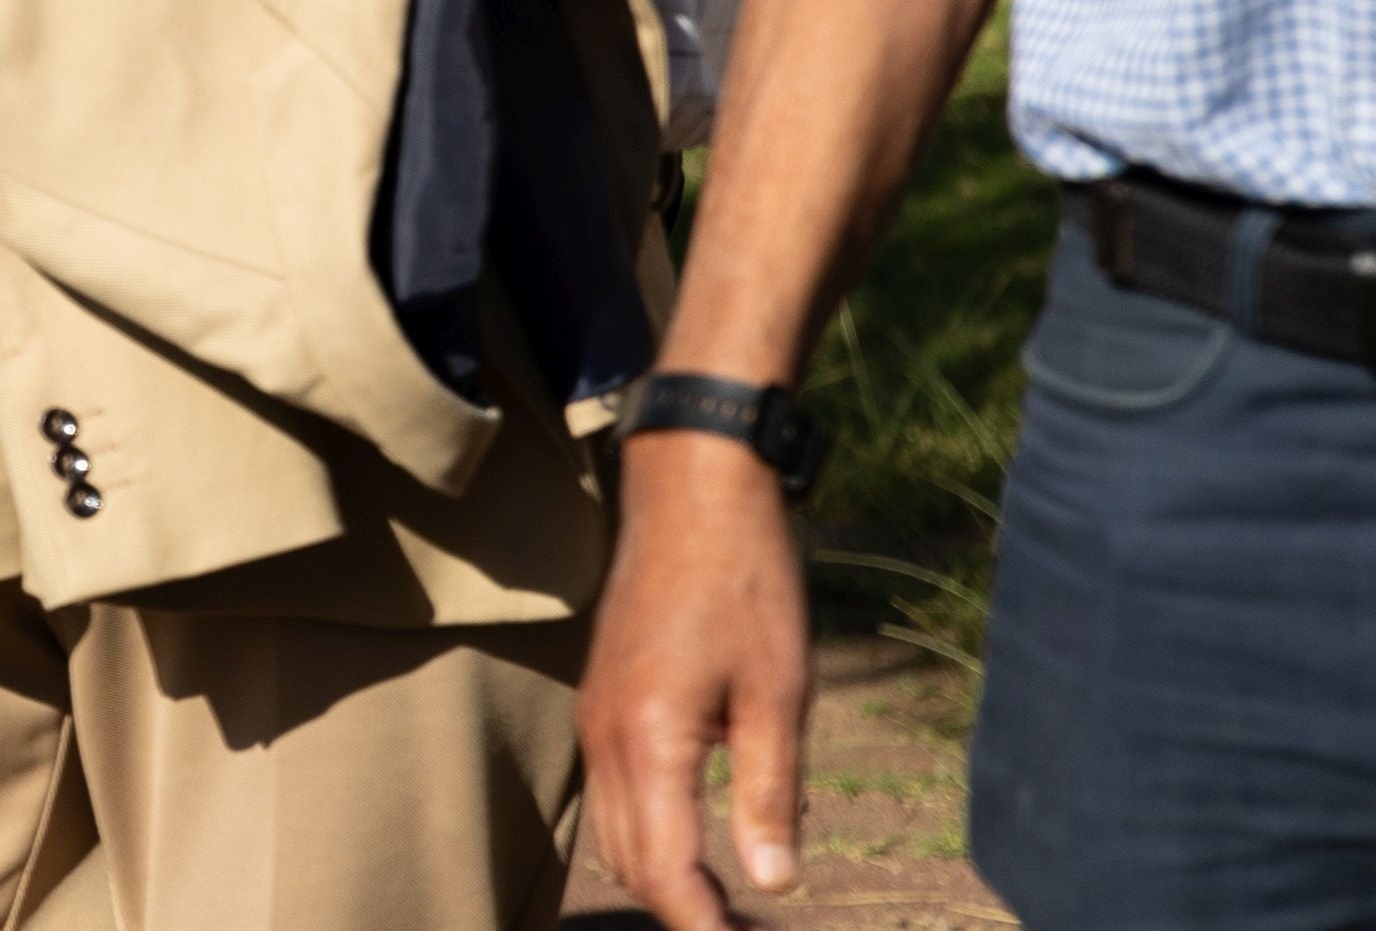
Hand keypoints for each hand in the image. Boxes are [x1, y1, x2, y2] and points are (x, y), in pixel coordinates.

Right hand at [575, 426, 816, 926]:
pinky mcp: (603, 698)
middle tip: (752, 930)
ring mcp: (597, 715)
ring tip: (733, 905)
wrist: (691, 489)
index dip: (706, 928)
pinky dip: (652, 835)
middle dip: (686, 912)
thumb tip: (774, 886)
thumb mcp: (778, 693)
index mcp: (650, 738)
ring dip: (666, 878)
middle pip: (632, 865)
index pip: (667, 873)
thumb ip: (769, 794)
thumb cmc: (745, 583)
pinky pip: (615, 793)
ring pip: (616, 833)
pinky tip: (704, 839)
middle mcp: (607, 735)